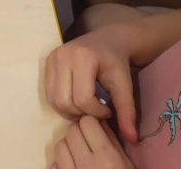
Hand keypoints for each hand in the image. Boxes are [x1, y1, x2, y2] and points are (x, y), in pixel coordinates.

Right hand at [45, 25, 136, 143]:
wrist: (108, 40)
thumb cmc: (116, 62)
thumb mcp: (124, 85)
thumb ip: (127, 111)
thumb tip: (132, 140)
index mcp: (83, 57)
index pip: (82, 99)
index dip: (96, 112)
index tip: (108, 110)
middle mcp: (63, 55)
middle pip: (64, 101)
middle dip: (81, 113)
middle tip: (95, 110)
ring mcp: (53, 57)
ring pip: (54, 100)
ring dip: (70, 110)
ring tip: (86, 105)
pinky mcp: (48, 61)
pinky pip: (49, 93)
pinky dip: (62, 102)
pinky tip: (76, 98)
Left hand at [51, 117, 134, 168]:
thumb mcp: (126, 164)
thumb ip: (112, 141)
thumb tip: (98, 120)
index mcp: (107, 158)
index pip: (87, 122)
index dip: (91, 124)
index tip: (95, 130)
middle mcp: (88, 165)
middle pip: (71, 131)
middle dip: (78, 133)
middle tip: (87, 142)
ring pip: (60, 146)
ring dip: (68, 147)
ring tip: (79, 156)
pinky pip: (54, 165)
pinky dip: (61, 164)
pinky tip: (73, 168)